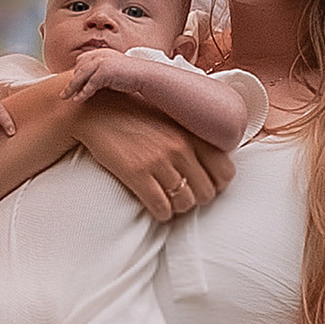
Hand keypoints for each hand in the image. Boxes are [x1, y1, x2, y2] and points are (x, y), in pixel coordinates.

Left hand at [59, 39, 137, 104]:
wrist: (145, 75)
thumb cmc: (131, 75)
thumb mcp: (114, 70)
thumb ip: (102, 72)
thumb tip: (91, 82)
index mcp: (101, 53)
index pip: (81, 61)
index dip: (76, 72)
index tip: (71, 83)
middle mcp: (99, 55)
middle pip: (78, 69)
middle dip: (71, 82)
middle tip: (63, 94)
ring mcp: (101, 62)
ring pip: (81, 77)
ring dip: (71, 88)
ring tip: (65, 97)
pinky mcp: (104, 72)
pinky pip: (89, 85)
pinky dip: (82, 93)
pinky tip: (77, 100)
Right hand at [74, 95, 235, 222]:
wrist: (99, 110)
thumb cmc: (136, 116)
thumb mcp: (172, 120)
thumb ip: (193, 140)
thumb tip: (211, 166)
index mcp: (193, 134)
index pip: (226, 172)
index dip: (217, 185)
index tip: (203, 184)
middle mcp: (181, 148)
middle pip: (207, 193)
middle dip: (196, 199)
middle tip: (182, 195)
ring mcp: (159, 161)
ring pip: (185, 204)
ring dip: (178, 207)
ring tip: (168, 200)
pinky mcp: (136, 173)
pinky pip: (161, 208)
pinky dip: (161, 213)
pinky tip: (156, 206)